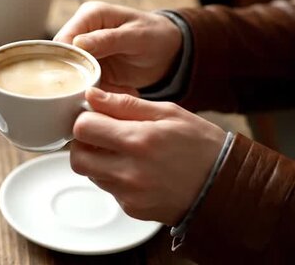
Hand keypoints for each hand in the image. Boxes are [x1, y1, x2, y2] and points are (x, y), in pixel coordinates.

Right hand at [54, 1, 181, 93]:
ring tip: (121, 90)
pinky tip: (123, 91)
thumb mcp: (136, 36)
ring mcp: (85, 53)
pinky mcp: (91, 70)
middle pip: (62, 58)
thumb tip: (77, 43)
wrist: (169, 52)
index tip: (82, 77)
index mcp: (90, 16)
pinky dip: (102, 92)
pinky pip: (86, 85)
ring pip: (73, 75)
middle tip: (102, 89)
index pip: (64, 38)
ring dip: (93, 87)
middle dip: (80, 77)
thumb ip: (107, 39)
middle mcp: (82, 33)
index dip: (67, 58)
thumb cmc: (155, 35)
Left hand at [70, 87, 224, 224]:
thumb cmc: (201, 145)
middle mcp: (130, 171)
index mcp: (138, 140)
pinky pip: (108, 189)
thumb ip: (125, 104)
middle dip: (83, 143)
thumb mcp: (168, 113)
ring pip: (89, 174)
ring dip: (97, 160)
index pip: (83, 128)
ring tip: (123, 152)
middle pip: (76, 157)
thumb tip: (92, 95)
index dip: (85, 118)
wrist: (228, 186)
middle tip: (101, 135)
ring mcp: (129, 194)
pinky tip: (135, 170)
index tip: (96, 116)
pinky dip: (113, 178)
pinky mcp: (132, 209)